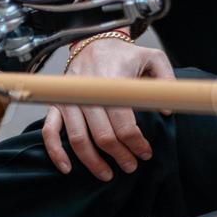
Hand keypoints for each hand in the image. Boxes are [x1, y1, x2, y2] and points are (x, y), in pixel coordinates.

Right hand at [42, 34, 174, 179]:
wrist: (93, 41)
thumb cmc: (124, 54)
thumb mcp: (152, 57)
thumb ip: (165, 80)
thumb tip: (166, 110)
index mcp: (113, 80)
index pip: (124, 122)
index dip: (136, 143)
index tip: (145, 153)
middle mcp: (88, 91)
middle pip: (103, 135)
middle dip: (119, 156)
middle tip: (131, 166)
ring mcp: (70, 98)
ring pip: (78, 139)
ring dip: (93, 162)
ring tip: (107, 175)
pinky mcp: (57, 103)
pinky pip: (50, 131)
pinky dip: (56, 152)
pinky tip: (67, 168)